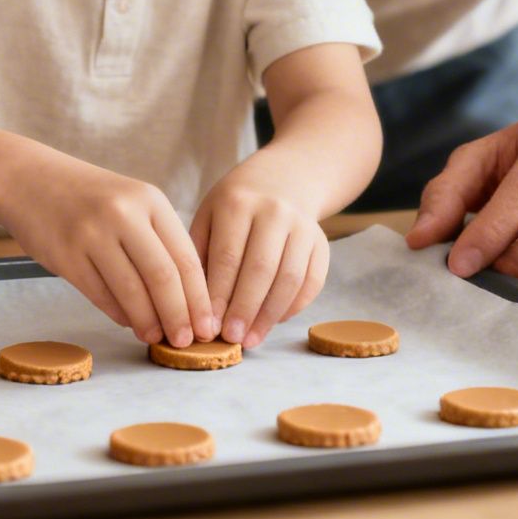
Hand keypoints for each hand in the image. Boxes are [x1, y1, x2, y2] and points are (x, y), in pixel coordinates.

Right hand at [2, 162, 214, 346]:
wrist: (29, 178)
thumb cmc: (90, 197)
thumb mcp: (131, 202)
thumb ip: (157, 241)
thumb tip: (183, 300)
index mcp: (150, 200)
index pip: (185, 257)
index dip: (199, 298)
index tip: (207, 326)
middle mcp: (123, 213)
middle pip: (162, 276)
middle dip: (178, 315)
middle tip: (185, 341)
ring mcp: (91, 233)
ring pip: (131, 290)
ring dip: (147, 321)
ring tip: (156, 337)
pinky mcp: (64, 254)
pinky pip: (99, 294)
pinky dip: (118, 314)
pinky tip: (128, 323)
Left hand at [190, 173, 328, 347]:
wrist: (283, 179)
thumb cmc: (235, 206)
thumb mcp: (209, 215)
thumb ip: (201, 254)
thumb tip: (195, 305)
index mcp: (238, 203)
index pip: (228, 256)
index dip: (219, 295)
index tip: (208, 324)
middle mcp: (274, 211)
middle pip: (260, 269)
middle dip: (244, 309)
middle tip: (231, 338)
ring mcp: (303, 226)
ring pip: (289, 278)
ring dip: (269, 315)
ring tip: (251, 339)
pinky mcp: (322, 243)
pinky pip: (312, 281)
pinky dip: (294, 306)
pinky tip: (274, 322)